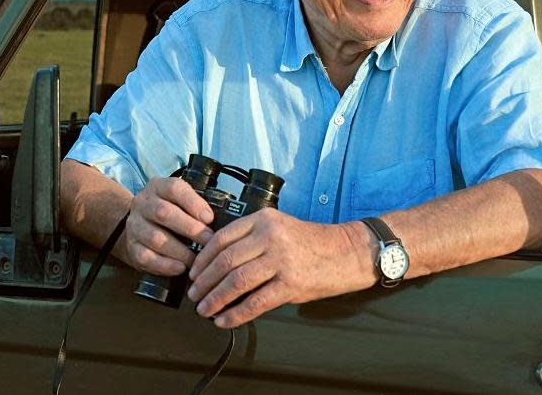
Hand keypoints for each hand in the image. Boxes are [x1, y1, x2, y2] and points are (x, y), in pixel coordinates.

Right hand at [122, 176, 214, 275]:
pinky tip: (180, 268)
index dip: (193, 203)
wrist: (138, 226)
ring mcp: (134, 226)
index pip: (174, 189)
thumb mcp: (178, 200)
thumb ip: (195, 205)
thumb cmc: (168, 213)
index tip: (209, 218)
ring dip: (180, 251)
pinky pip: (146, 257)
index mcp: (158, 187)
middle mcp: (143, 204)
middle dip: (190, 229)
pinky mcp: (131, 247)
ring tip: (197, 259)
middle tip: (209, 241)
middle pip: (164, 213)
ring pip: (155, 238)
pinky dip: (165, 264)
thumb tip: (220, 221)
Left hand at [186, 209, 363, 327]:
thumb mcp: (279, 228)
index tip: (193, 272)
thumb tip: (217, 264)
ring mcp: (281, 260)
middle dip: (204, 282)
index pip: (221, 239)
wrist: (348, 252)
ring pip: (236, 282)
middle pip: (225, 262)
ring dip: (215, 299)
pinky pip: (255, 302)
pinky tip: (225, 321)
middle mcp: (270, 237)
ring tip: (204, 310)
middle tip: (194, 295)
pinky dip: (236, 314)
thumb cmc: (312, 242)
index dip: (202, 259)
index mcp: (263, 220)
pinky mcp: (291, 284)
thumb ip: (251, 239)